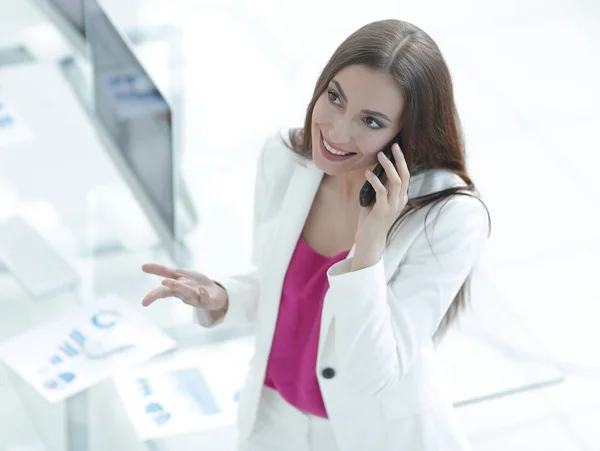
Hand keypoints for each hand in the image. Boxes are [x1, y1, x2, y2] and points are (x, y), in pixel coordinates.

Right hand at [140, 263, 226, 311]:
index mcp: (176, 288)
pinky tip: (202, 290)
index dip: (153, 295)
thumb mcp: (177, 274)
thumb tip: (143, 266)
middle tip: (163, 283)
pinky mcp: (208, 300)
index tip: (144, 303)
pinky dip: (203, 294)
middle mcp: (184, 293)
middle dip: (170, 287)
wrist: (214, 293)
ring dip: (182, 288)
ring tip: (174, 283)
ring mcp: (196, 297)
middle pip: (175, 291)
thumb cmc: (193, 283)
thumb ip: (161, 270)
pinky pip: (206, 298)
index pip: (162, 290)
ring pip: (188, 293)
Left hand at [354, 143, 409, 265]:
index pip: (405, 176)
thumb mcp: (375, 202)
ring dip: (388, 166)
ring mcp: (393, 206)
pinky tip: (367, 173)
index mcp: (400, 198)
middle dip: (399, 159)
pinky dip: (375, 180)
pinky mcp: (383, 211)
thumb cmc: (370, 222)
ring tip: (380, 155)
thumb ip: (376, 189)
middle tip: (393, 145)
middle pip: (404, 175)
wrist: (369, 242)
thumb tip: (370, 173)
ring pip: (395, 181)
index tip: (396, 148)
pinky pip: (381, 191)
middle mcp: (400, 201)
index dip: (402, 161)